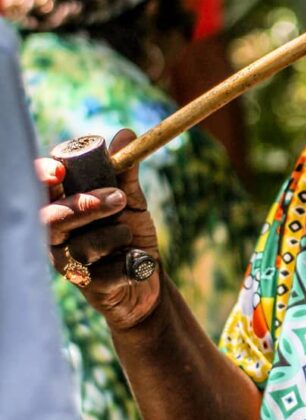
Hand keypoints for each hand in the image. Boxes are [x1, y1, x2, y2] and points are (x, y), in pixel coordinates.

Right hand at [39, 129, 161, 329]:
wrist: (148, 275)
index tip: (59, 172)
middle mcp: (56, 235)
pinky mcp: (85, 286)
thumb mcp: (131, 199)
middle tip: (119, 198)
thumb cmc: (131, 232)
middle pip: (51, 219)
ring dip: (113, 234)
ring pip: (79, 246)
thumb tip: (125, 133)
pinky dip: (125, 264)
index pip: (42, 188)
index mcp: (62, 206)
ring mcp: (67, 262)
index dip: (44, 178)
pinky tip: (131, 261)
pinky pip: (103, 273)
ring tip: (129, 234)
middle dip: (84, 206)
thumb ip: (125, 171)